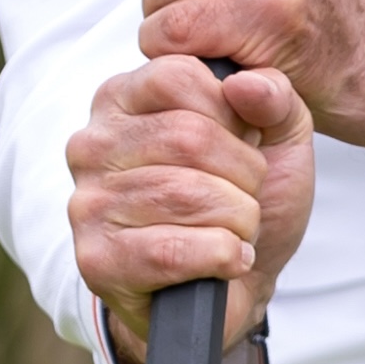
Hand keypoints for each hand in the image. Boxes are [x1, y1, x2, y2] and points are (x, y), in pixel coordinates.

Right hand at [66, 52, 315, 363]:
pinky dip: (221, 256)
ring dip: (237, 218)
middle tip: (247, 196)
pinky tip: (229, 259)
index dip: (232, 115)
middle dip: (243, 174)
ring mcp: (88, 204)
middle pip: (188, 136)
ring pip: (187, 195)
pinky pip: (173, 250)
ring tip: (237, 229)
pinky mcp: (97, 260)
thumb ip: (274, 95)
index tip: (242, 144)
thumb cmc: (242, 201)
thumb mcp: (277, 138)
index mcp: (123, 99)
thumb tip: (245, 84)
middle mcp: (93, 145)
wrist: (232, 287)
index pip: (178, 76)